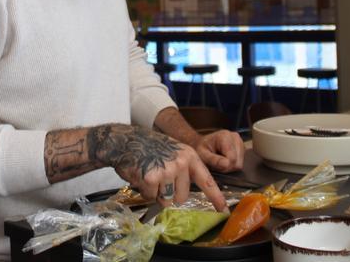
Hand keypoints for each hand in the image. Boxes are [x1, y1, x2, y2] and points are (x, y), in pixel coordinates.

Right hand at [89, 124, 227, 211]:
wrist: (126, 140)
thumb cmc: (149, 148)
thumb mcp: (173, 152)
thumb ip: (184, 170)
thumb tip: (186, 195)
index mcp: (190, 157)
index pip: (206, 180)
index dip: (215, 196)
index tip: (223, 209)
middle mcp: (181, 163)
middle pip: (181, 197)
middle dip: (169, 194)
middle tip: (159, 179)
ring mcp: (167, 170)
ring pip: (166, 199)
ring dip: (156, 193)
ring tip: (149, 175)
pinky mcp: (152, 178)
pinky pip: (151, 197)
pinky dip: (145, 191)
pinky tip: (141, 176)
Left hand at [193, 130, 244, 172]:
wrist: (202, 144)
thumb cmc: (200, 149)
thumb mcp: (202, 155)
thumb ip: (214, 160)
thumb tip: (226, 164)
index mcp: (225, 136)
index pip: (232, 159)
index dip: (223, 167)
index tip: (214, 165)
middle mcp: (235, 137)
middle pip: (237, 163)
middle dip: (226, 167)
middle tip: (216, 164)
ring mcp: (240, 142)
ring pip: (239, 164)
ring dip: (229, 167)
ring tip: (219, 161)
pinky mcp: (241, 148)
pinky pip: (240, 163)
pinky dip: (231, 165)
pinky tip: (224, 160)